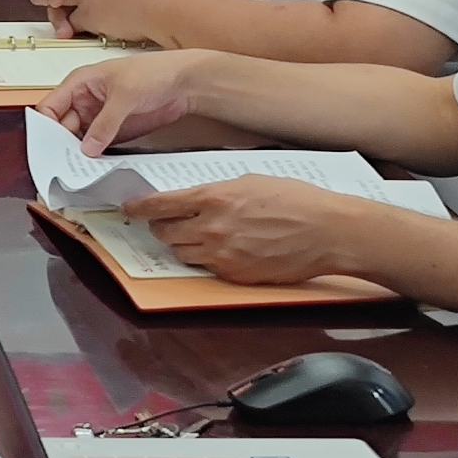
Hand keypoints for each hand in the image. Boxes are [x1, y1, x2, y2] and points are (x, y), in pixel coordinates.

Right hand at [47, 50, 211, 153]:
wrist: (185, 83)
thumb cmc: (154, 72)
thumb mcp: (125, 96)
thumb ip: (104, 124)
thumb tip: (87, 148)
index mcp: (80, 84)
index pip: (50, 107)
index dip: (45, 127)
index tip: (46, 148)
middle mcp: (85, 101)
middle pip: (62, 127)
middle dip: (61, 145)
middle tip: (63, 165)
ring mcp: (99, 117)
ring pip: (79, 140)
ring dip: (79, 154)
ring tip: (79, 170)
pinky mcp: (113, 131)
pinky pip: (98, 146)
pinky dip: (96, 157)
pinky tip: (95, 168)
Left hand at [135, 176, 365, 286]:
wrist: (328, 232)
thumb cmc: (296, 201)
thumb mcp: (251, 181)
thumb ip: (218, 192)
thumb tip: (196, 198)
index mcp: (213, 198)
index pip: (161, 206)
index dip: (140, 208)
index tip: (130, 209)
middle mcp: (211, 228)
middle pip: (165, 234)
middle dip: (161, 228)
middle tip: (166, 223)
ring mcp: (222, 255)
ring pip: (182, 254)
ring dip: (182, 245)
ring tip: (198, 236)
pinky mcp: (234, 275)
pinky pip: (207, 268)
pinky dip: (208, 259)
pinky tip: (225, 249)